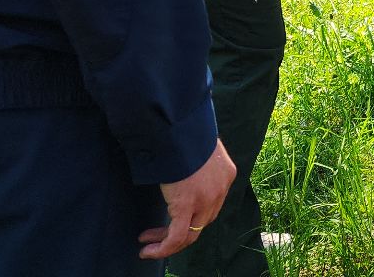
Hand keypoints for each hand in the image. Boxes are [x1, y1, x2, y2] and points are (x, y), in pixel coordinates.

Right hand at [139, 140, 235, 259]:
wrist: (178, 124)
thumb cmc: (182, 130)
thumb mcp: (197, 146)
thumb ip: (195, 161)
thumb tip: (182, 166)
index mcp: (225, 174)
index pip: (212, 204)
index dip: (194, 215)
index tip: (173, 218)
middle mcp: (220, 190)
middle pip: (203, 221)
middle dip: (180, 231)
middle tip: (157, 235)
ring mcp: (206, 199)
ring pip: (190, 234)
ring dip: (168, 243)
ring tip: (148, 246)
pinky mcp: (187, 205)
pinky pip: (176, 237)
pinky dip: (163, 248)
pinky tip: (148, 250)